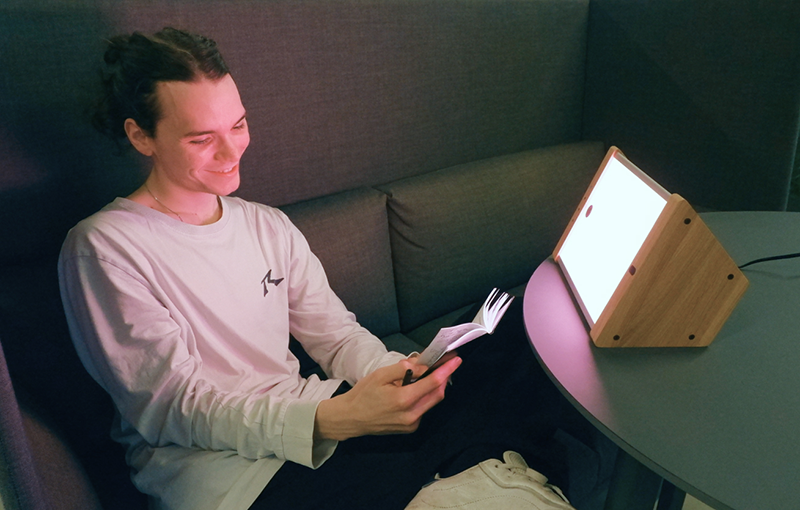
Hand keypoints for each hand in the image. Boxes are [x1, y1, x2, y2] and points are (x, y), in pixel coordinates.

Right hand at [314, 356, 461, 440]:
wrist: (351, 419)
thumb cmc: (363, 394)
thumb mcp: (379, 375)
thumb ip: (401, 369)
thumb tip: (421, 365)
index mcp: (403, 400)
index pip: (433, 383)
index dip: (447, 370)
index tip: (456, 359)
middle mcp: (411, 415)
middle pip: (437, 394)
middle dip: (443, 378)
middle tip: (444, 363)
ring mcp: (411, 424)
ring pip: (432, 402)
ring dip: (434, 387)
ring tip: (428, 374)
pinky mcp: (410, 428)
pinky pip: (423, 409)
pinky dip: (424, 397)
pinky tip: (414, 390)